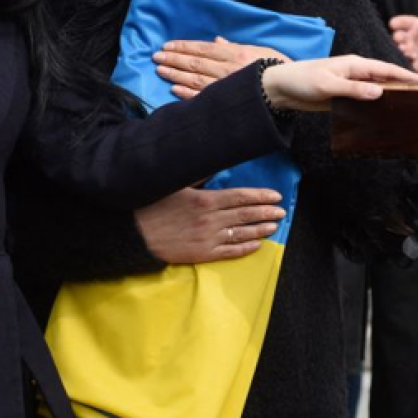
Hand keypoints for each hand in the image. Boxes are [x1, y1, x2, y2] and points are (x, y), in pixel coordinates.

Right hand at [136, 186, 285, 262]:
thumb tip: (215, 163)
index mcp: (205, 200)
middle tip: (281, 211)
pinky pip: (229, 252)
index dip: (260, 196)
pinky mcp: (202, 254)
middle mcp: (210, 220)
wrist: (135, 234)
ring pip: (241, 234)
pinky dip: (245, 248)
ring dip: (260, 230)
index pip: (240, 197)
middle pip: (245, 215)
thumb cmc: (153, 205)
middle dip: (266, 212)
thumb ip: (198, 175)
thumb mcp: (176, 184)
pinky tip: (257, 245)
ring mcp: (208, 239)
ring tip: (275, 227)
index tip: (275, 196)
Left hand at [154, 37, 290, 99]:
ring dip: (174, 74)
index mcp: (233, 53)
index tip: (167, 46)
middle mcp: (225, 68)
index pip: (201, 49)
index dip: (182, 47)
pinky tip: (174, 89)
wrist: (288, 88)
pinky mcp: (225, 100)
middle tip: (156, 57)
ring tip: (160, 70)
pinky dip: (186, 93)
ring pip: (193, 78)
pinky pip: (201, 96)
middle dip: (172, 59)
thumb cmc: (277, 67)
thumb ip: (235, 46)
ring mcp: (224, 85)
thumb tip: (218, 40)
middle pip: (193, 62)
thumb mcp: (258, 50)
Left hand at [261, 55, 417, 111]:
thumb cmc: (302, 80)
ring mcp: (351, 85)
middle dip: (406, 87)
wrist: (281, 89)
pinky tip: (385, 118)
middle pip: (387, 80)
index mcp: (355, 64)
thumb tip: (380, 92)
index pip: (387, 69)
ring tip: (411, 110)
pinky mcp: (345, 97)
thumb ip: (353, 89)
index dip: (408, 75)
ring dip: (392, 99)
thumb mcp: (327, 85)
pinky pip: (366, 102)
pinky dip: (377, 108)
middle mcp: (356, 73)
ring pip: (378, 92)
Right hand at [390, 7, 417, 72]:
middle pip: (398, 36)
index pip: (402, 21)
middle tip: (400, 39)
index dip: (397, 23)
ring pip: (400, 49)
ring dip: (404, 51)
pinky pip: (405, 62)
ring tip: (409, 52)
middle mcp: (404, 36)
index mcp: (411, 25)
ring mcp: (404, 49)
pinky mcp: (407, 61)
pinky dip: (408, 62)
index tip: (392, 24)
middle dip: (398, 38)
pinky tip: (413, 61)